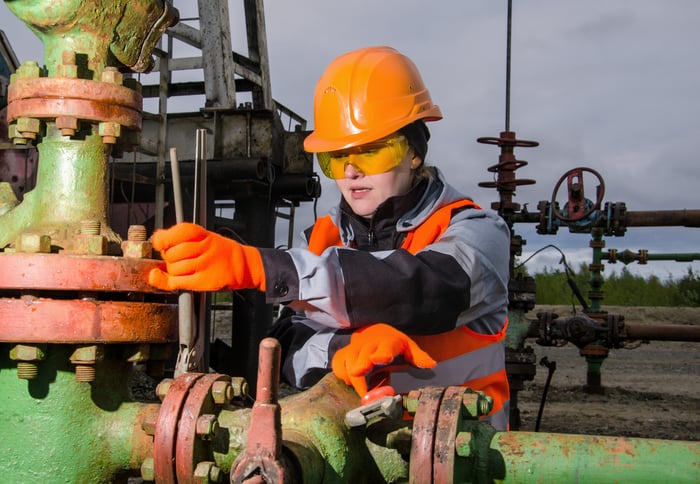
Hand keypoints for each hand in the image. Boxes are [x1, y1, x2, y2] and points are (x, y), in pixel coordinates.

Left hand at [148, 222, 265, 291]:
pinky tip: (177, 279)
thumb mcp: (204, 237)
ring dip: (172, 271)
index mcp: (202, 234)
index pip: (176, 233)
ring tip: (183, 269)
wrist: (243, 266)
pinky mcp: (204, 281)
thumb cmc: (220, 251)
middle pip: (171, 253)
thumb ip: (179, 237)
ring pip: (173, 269)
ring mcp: (204, 265)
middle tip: (176, 259)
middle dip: (168, 257)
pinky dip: (171, 282)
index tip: (160, 244)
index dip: (163, 239)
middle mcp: (204, 248)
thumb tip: (156, 240)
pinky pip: (178, 282)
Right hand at [331, 323, 435, 396]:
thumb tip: (432, 365)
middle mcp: (368, 344)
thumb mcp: (408, 349)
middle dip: (362, 373)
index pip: (385, 348)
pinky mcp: (343, 354)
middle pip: (362, 360)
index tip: (379, 360)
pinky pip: (338, 367)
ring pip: (348, 366)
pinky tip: (352, 381)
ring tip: (364, 388)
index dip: (381, 355)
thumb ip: (419, 358)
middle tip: (366, 394)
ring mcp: (354, 348)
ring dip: (354, 380)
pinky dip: (343, 376)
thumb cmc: (393, 345)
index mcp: (387, 343)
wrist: (374, 332)